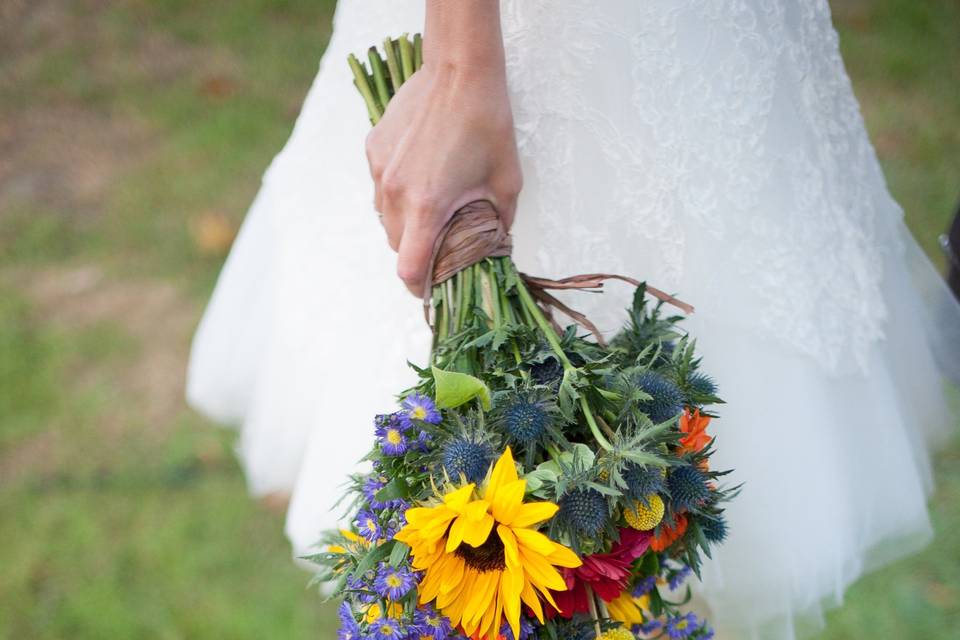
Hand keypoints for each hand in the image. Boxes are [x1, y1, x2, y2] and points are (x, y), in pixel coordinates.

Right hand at [364, 60, 521, 296]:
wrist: (459, 70)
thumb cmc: (488, 125)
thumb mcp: (506, 182)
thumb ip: (497, 224)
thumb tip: (493, 248)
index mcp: (427, 206)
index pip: (408, 270)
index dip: (420, 288)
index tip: (432, 288)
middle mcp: (394, 193)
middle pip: (396, 246)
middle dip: (417, 252)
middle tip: (444, 241)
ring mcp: (379, 171)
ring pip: (384, 218)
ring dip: (405, 223)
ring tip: (434, 204)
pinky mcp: (373, 150)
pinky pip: (380, 186)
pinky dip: (398, 192)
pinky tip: (423, 171)